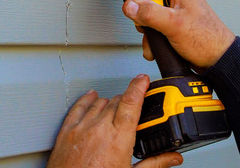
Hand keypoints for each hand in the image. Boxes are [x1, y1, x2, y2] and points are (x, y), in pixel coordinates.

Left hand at [47, 74, 182, 167]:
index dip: (138, 87)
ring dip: (110, 103)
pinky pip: (78, 107)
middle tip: (134, 109)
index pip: (131, 103)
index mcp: (118, 139)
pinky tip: (91, 97)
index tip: (143, 79)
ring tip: (116, 109)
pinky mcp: (67, 131)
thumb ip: (154, 163)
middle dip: (127, 102)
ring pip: (99, 102)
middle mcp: (99, 129)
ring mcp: (82, 128)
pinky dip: (87, 99)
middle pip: (117, 101)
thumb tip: (172, 158)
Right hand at [122, 0, 234, 69]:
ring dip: (147, 26)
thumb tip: (131, 6)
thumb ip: (150, 13)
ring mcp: (176, 13)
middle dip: (143, 8)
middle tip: (142, 15)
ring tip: (152, 35)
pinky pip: (157, 27)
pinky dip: (154, 37)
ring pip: (152, 13)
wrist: (218, 61)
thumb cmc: (208, 38)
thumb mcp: (174, 23)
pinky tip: (156, 45)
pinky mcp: (174, 27)